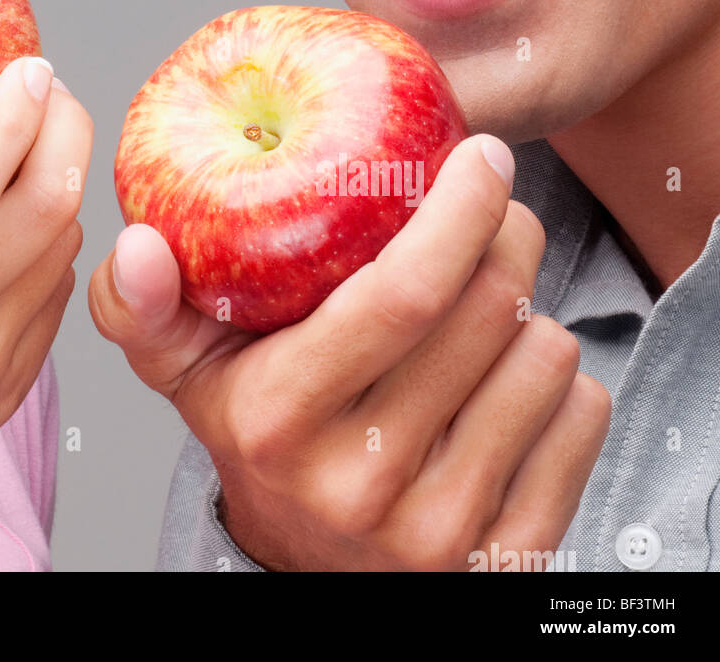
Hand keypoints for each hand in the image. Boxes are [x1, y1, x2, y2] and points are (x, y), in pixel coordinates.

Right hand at [0, 0, 89, 514]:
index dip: (12, 122)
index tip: (29, 63)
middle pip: (42, 216)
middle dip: (66, 132)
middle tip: (47, 84)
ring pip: (60, 252)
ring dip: (61, 181)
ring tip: (37, 133)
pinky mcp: (2, 396)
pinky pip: (55, 296)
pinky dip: (49, 241)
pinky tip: (21, 208)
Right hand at [88, 134, 609, 570]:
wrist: (310, 566)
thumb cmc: (257, 430)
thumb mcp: (182, 367)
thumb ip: (142, 303)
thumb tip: (137, 245)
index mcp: (282, 419)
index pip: (399, 295)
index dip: (456, 211)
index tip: (480, 154)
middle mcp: (362, 482)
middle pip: (488, 313)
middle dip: (508, 232)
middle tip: (494, 207)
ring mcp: (442, 527)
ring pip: (544, 359)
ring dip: (533, 305)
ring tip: (486, 305)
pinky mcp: (509, 554)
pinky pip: (582, 419)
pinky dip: (563, 377)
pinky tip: (510, 376)